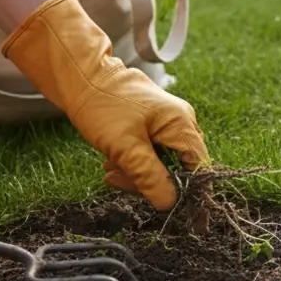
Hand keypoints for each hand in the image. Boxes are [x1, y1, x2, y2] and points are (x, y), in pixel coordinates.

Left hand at [1, 0, 208, 210]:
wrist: (82, 76)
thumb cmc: (104, 107)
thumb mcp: (126, 147)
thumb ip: (150, 177)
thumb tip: (170, 204)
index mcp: (182, 125)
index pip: (198, 168)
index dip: (186, 190)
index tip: (164, 204)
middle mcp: (182, 122)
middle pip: (179, 167)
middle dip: (150, 180)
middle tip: (118, 178)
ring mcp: (168, 122)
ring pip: (162, 162)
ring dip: (137, 172)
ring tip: (110, 168)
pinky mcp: (154, 123)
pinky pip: (152, 151)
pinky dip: (134, 160)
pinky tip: (113, 160)